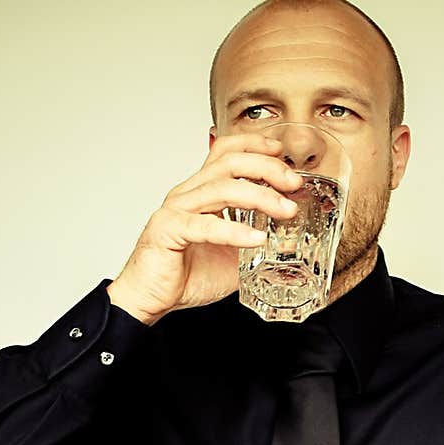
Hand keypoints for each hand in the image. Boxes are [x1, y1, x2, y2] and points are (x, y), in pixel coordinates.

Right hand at [106, 133, 304, 323]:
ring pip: (221, 188)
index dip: (254, 145)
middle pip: (229, 162)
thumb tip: (290, 244)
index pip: (226, 152)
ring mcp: (177, 210)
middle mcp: (188, 194)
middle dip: (267, 167)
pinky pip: (205, 226)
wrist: (150, 299)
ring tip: (285, 210)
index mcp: (201, 192)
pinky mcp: (168, 231)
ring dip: (260, 196)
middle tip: (293, 183)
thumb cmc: (184, 276)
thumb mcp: (233, 259)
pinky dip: (234, 231)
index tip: (280, 152)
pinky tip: (255, 238)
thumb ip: (256, 245)